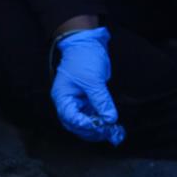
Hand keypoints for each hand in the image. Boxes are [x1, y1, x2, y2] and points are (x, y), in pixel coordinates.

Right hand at [50, 28, 124, 145]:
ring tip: (114, 132)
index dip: (84, 124)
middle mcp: (68, 103)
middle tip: (109, 132)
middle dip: (92, 130)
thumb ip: (101, 100)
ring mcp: (78, 102)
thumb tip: (110, 119)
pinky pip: (93, 115)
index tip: (99, 125)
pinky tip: (113, 126)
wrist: (87, 43)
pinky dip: (102, 121)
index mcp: (63, 97)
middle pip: (77, 125)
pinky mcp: (88, 101)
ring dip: (98, 128)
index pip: (70, 117)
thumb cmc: (84, 59)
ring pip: (86, 122)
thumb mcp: (93, 80)